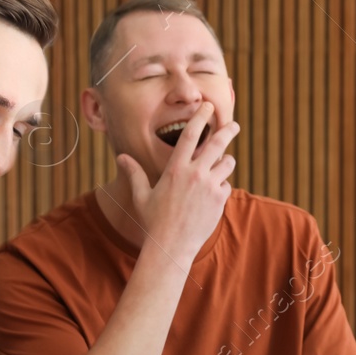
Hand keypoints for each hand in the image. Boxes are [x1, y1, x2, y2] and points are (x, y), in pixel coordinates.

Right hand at [118, 101, 239, 259]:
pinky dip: (222, 186)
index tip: (209, 108)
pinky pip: (227, 185)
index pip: (190, 134)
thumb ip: (134, 174)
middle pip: (217, 143)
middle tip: (234, 125)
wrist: (171, 246)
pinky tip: (214, 194)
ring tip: (222, 164)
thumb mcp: (141, 196)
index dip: (200, 117)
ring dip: (226, 162)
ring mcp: (209, 186)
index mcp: (175, 168)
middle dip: (228, 130)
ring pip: (227, 163)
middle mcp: (194, 173)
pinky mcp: (219, 200)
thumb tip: (121, 157)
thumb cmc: (153, 221)